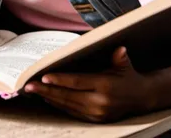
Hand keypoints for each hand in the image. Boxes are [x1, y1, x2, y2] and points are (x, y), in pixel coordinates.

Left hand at [24, 47, 150, 122]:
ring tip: (32, 91)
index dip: (60, 80)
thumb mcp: (125, 64)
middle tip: (28, 86)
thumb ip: (120, 57)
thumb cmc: (129, 75)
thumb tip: (120, 49)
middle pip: (68, 96)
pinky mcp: (95, 120)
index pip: (78, 82)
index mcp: (105, 86)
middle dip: (46, 91)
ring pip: (67, 105)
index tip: (44, 77)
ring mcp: (97, 113)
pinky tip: (47, 98)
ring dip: (48, 98)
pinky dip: (58, 105)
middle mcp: (100, 102)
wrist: (142, 98)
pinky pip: (72, 112)